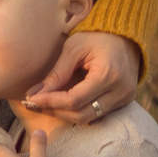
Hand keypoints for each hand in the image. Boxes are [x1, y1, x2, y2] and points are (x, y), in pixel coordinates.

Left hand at [21, 30, 140, 123]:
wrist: (126, 37)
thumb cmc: (97, 37)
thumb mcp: (74, 48)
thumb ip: (56, 74)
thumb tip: (34, 94)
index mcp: (108, 74)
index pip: (74, 100)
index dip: (50, 102)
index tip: (31, 100)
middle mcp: (121, 91)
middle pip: (81, 115)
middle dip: (55, 111)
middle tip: (35, 103)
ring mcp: (125, 98)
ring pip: (89, 119)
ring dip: (65, 114)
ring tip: (47, 104)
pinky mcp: (124, 102)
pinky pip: (98, 116)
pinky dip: (79, 112)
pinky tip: (64, 104)